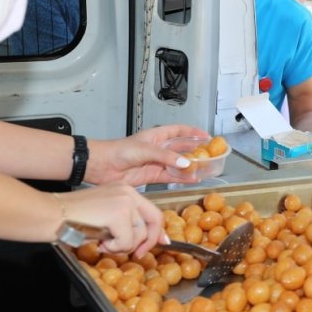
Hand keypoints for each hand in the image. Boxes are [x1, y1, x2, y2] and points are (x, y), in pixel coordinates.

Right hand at [59, 184, 165, 256]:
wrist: (52, 214)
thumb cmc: (73, 218)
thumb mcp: (105, 217)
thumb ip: (125, 223)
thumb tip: (145, 241)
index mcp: (126, 191)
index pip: (153, 211)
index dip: (158, 230)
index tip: (161, 243)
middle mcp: (129, 192)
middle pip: (154, 221)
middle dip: (146, 242)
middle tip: (135, 254)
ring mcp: (125, 201)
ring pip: (139, 234)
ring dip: (122, 246)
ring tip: (104, 243)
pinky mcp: (119, 213)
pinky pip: (127, 240)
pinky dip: (114, 247)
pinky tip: (99, 242)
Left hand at [85, 125, 207, 186]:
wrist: (102, 166)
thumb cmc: (118, 151)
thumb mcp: (145, 149)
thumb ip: (166, 157)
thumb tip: (185, 163)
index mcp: (156, 136)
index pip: (179, 131)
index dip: (192, 132)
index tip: (206, 136)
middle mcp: (158, 149)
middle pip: (181, 148)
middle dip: (195, 151)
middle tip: (210, 154)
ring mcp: (156, 163)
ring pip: (178, 164)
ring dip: (190, 166)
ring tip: (205, 169)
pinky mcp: (152, 176)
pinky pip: (171, 177)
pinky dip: (182, 179)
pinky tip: (192, 179)